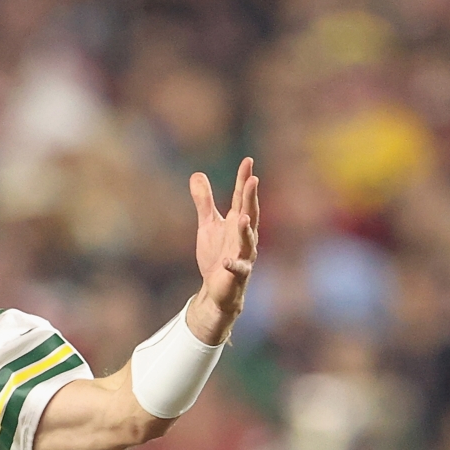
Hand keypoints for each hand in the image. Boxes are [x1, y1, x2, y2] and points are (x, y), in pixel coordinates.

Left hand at [191, 158, 259, 320]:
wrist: (216, 288)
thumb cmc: (216, 254)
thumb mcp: (208, 224)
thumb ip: (204, 201)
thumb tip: (196, 174)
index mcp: (237, 222)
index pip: (241, 197)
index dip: (244, 179)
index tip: (248, 160)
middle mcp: (244, 236)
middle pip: (249, 213)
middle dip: (250, 197)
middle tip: (253, 179)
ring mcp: (243, 255)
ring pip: (248, 241)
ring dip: (245, 229)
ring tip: (242, 217)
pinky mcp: (237, 274)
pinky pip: (237, 269)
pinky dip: (233, 264)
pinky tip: (227, 261)